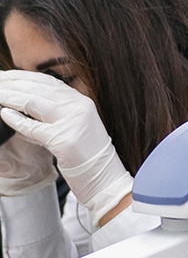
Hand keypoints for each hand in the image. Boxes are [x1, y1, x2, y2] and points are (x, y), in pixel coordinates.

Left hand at [0, 70, 132, 226]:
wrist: (107, 182)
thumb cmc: (92, 160)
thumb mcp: (79, 128)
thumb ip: (60, 114)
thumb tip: (31, 106)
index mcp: (83, 103)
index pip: (50, 82)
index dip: (26, 77)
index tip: (8, 76)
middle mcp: (79, 109)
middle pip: (38, 88)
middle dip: (13, 83)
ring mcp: (72, 124)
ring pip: (33, 102)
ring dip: (10, 96)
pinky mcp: (64, 141)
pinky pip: (33, 127)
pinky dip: (16, 120)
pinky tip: (4, 114)